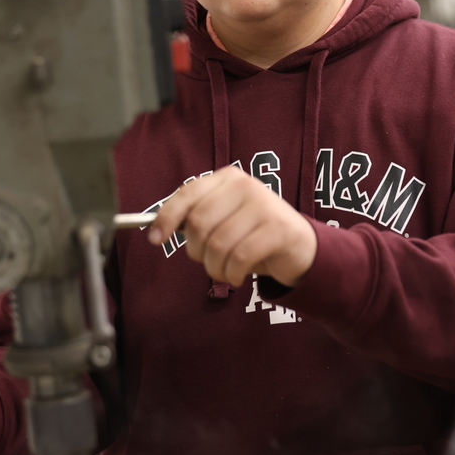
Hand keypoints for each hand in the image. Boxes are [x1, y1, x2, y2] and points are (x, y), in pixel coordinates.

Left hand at [149, 166, 316, 286]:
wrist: (299, 248)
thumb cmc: (253, 235)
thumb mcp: (224, 219)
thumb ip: (196, 218)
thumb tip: (156, 229)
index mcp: (228, 178)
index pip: (188, 193)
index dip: (167, 217)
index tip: (154, 239)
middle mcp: (245, 185)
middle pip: (199, 223)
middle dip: (196, 251)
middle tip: (207, 260)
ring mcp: (264, 205)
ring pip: (218, 244)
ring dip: (215, 268)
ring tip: (224, 271)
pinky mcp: (278, 229)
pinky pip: (239, 257)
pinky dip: (232, 274)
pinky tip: (237, 276)